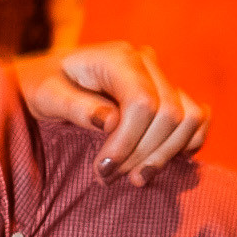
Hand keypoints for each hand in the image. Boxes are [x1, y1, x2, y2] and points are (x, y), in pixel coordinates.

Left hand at [12, 42, 209, 184]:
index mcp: (117, 58)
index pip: (142, 103)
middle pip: (169, 114)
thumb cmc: (40, 87)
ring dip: (165, 155)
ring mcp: (161, 78)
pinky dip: (185, 145)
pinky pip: (196, 120)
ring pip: (189, 118)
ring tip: (134, 178)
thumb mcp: (46, 96)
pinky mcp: (168, 95)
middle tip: (108, 178)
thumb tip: (112, 122)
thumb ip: (76, 107)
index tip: (102, 171)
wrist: (45, 79)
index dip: (128, 143)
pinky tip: (156, 162)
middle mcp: (146, 63)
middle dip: (142, 154)